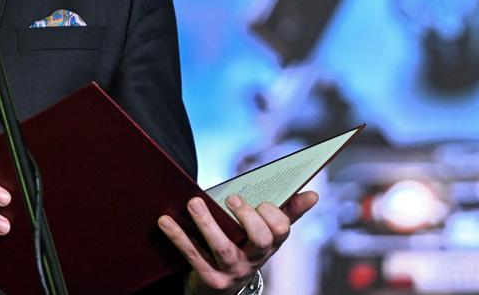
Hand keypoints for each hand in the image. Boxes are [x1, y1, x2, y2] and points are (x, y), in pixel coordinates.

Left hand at [158, 191, 317, 293]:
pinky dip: (178, 238)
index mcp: (269, 244)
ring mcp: (232, 271)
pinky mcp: (209, 278)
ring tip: (193, 203)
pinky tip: (165, 221)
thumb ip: (287, 212)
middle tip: (231, 198)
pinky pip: (193, 256)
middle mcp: (254, 259)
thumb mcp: (267, 233)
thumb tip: (314, 194)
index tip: (261, 200)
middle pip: (259, 240)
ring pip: (223, 249)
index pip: (280, 230)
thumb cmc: (245, 248)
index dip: (273, 215)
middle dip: (247, 218)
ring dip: (207, 224)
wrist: (221, 289)